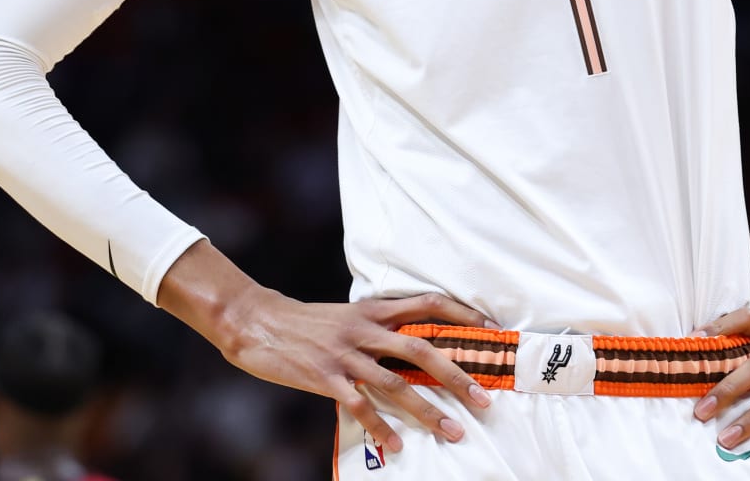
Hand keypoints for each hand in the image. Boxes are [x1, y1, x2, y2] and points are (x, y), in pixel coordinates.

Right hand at [218, 287, 495, 454]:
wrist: (257, 322)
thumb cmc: (305, 323)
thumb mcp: (346, 316)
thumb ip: (378, 328)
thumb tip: (414, 345)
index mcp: (373, 310)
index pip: (428, 304)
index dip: (462, 315)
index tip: (492, 331)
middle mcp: (365, 329)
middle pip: (421, 349)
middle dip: (456, 375)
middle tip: (484, 398)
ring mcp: (345, 353)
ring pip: (396, 383)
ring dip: (427, 410)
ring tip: (452, 432)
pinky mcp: (325, 376)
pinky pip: (360, 405)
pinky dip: (380, 426)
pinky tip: (396, 445)